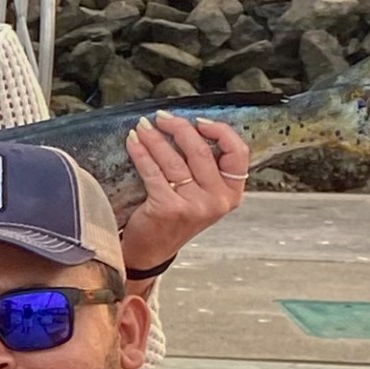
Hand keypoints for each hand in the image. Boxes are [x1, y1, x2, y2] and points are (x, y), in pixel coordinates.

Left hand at [118, 112, 248, 275]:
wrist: (152, 251)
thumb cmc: (176, 217)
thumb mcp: (203, 195)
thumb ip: (208, 168)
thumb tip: (191, 127)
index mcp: (231, 193)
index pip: (237, 152)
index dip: (218, 131)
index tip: (198, 121)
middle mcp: (217, 201)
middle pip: (201, 151)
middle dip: (178, 128)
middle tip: (162, 117)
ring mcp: (193, 206)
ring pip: (174, 160)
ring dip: (155, 138)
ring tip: (142, 126)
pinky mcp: (168, 208)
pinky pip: (153, 171)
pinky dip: (140, 153)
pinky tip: (132, 142)